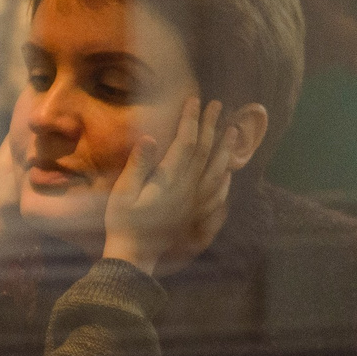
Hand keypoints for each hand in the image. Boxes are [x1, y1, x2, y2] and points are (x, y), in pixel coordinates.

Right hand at [103, 98, 238, 276]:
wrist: (134, 254)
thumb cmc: (123, 221)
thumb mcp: (123, 192)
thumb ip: (138, 165)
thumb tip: (150, 138)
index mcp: (169, 180)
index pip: (185, 142)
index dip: (191, 120)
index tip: (195, 100)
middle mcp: (187, 189)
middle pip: (204, 151)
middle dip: (211, 125)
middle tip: (217, 105)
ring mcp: (194, 202)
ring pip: (216, 171)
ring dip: (225, 149)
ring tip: (233, 131)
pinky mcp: (195, 214)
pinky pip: (217, 194)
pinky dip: (225, 179)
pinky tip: (229, 171)